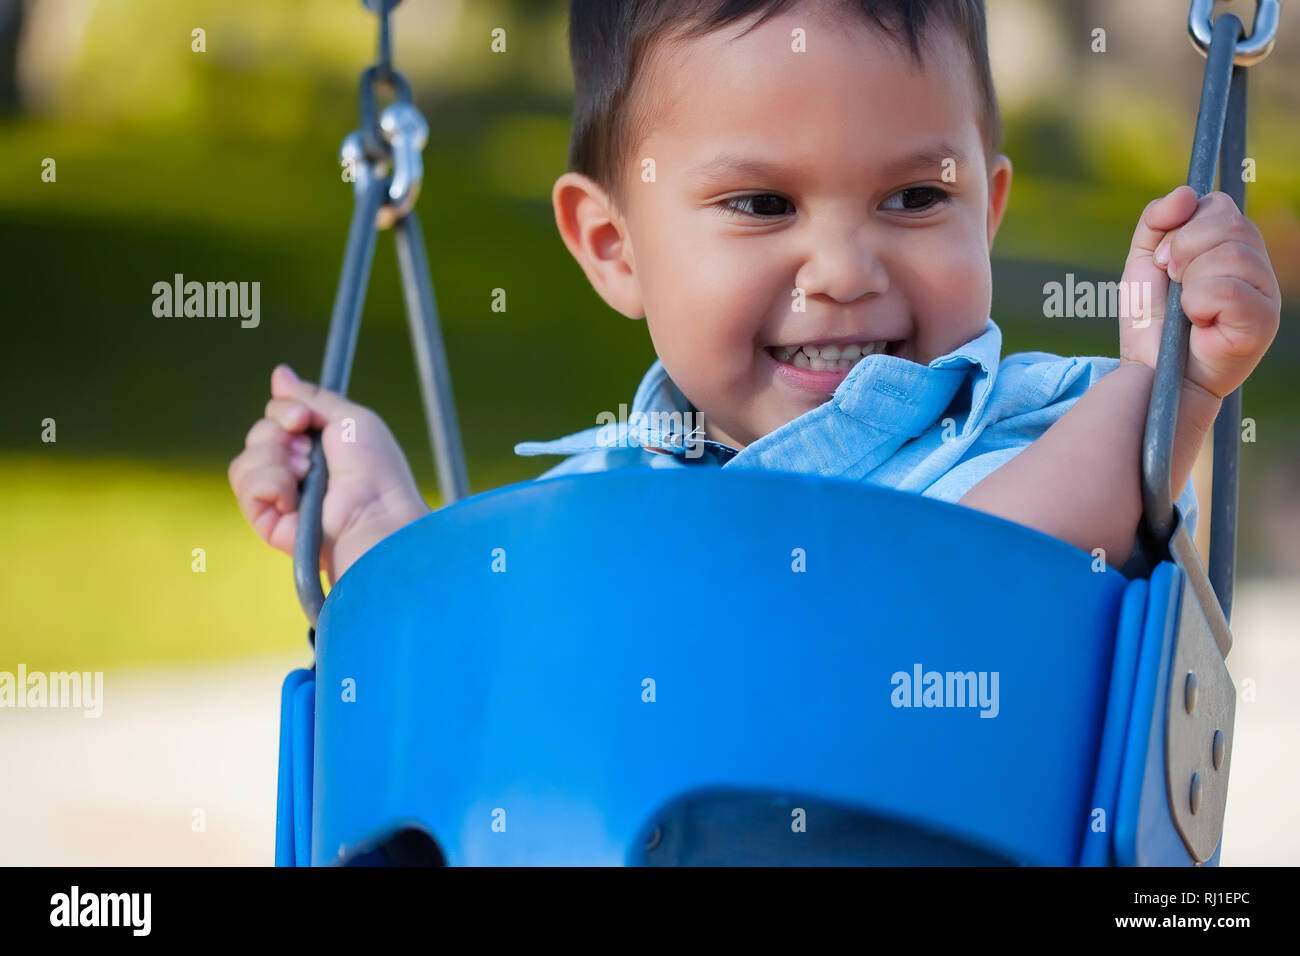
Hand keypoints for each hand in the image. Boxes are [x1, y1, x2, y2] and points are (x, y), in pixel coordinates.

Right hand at [228, 364, 428, 583]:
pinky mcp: (267, 519)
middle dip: (281, 436)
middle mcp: (295, 470)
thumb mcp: (349, 418)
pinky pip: (245, 485)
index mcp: (315, 446)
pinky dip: (270, 485)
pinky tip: (293, 498)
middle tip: (310, 453)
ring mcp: (280, 496)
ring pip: (247, 460)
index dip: (284, 412)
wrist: (375, 514)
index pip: (275, 418)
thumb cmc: (375, 471)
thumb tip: (279, 373)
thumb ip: (312, 397)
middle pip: (258, 434)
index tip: (303, 419)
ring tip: (306, 475)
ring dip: (276, 460)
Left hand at [1119, 185, 1280, 398]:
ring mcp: (1265, 293)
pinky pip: (1229, 290)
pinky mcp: (1263, 322)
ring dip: (1190, 282)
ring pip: (1230, 255)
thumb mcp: (1143, 263)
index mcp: (1232, 244)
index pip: (1219, 205)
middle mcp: (1256, 264)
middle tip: (1172, 283)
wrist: (1150, 371)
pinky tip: (1197, 323)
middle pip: (1227, 224)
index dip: (1183, 228)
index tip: (1164, 261)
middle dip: (1183, 252)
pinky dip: (1199, 304)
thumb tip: (1185, 193)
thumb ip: (1156, 222)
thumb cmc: (1152, 321)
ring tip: (1185, 309)